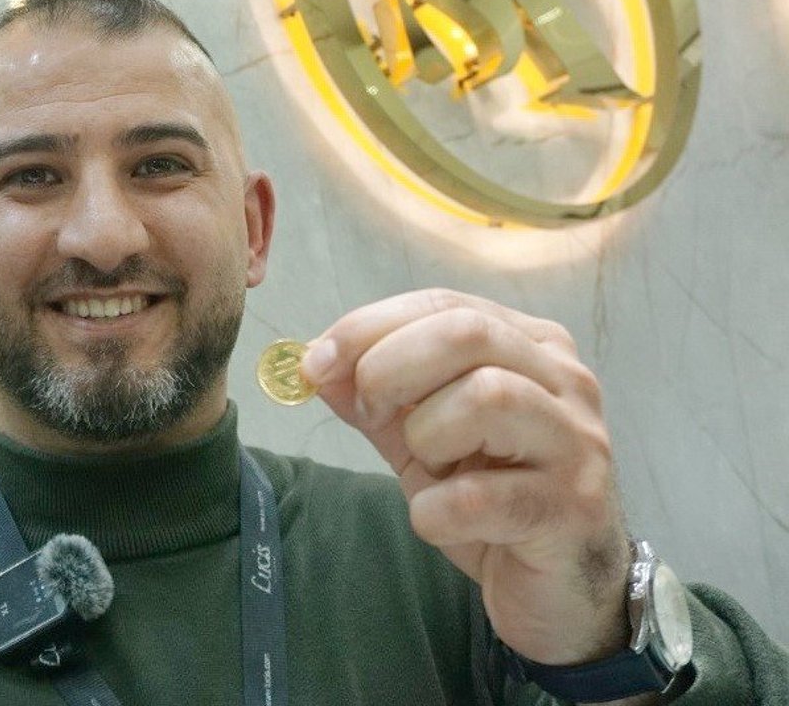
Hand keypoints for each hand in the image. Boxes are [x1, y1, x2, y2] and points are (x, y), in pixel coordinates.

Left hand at [300, 289, 631, 665]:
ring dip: (426, 436)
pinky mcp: (571, 508)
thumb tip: (316, 362)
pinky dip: (437, 510)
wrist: (562, 588)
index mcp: (531, 346)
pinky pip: (480, 496)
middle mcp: (565, 382)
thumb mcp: (423, 438)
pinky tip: (440, 521)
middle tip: (368, 413)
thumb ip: (376, 397)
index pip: (444, 305)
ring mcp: (576, 443)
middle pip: (467, 334)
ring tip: (430, 471)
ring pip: (487, 397)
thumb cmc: (492, 499)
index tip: (316, 362)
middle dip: (390, 368)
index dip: (369, 327)